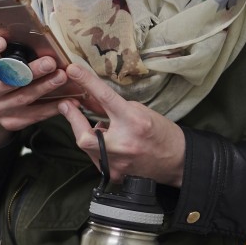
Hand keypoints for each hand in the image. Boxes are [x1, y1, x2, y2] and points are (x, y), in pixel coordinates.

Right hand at [0, 36, 72, 146]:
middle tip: (49, 62)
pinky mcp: (11, 122)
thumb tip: (34, 33)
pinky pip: (34, 115)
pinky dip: (52, 107)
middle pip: (5, 81)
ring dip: (45, 87)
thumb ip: (9, 51)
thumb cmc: (2, 75)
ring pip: (23, 98)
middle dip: (30, 71)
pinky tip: (68, 99)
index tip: (2, 41)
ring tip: (62, 76)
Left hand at [55, 65, 186, 185]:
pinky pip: (95, 158)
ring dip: (87, 133)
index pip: (105, 98)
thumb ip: (115, 108)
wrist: (177, 161)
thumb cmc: (161, 133)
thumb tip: (91, 102)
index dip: (86, 82)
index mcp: (133, 122)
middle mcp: (124, 145)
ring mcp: (118, 163)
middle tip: (68, 105)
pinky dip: (96, 148)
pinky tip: (106, 142)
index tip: (72, 70)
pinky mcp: (114, 174)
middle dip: (73, 120)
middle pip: (84, 137)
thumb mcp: (140, 112)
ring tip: (98, 126)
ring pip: (87, 148)